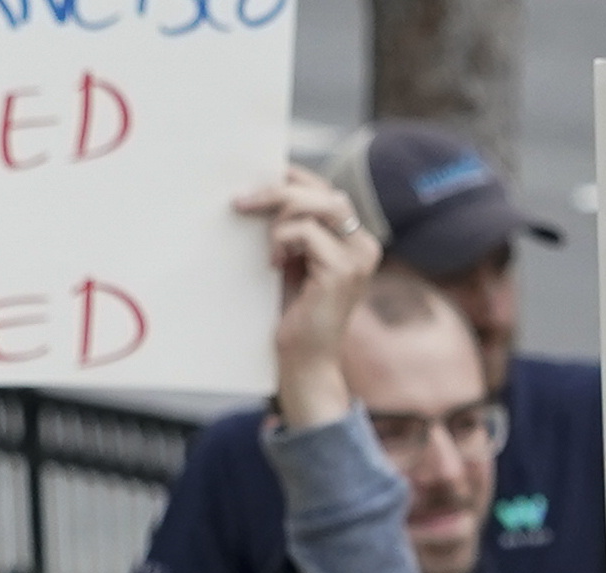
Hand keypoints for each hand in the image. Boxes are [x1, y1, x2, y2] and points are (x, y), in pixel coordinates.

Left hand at [246, 168, 382, 431]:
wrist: (304, 360)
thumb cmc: (295, 312)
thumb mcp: (295, 259)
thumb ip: (295, 227)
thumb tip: (266, 186)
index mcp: (357, 241)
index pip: (326, 191)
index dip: (293, 178)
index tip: (257, 184)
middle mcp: (365, 246)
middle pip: (323, 192)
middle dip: (278, 191)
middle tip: (240, 202)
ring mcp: (358, 259)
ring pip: (316, 205)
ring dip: (279, 218)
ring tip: (268, 250)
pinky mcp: (343, 271)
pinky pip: (305, 232)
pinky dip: (281, 241)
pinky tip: (274, 265)